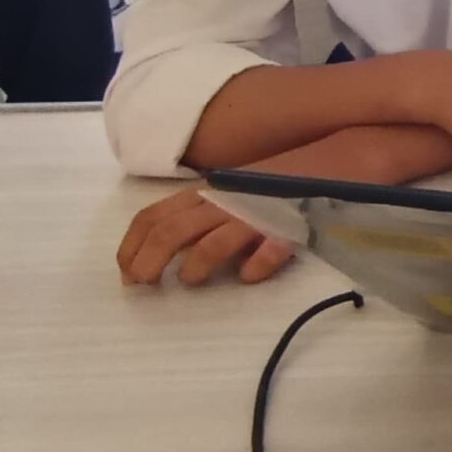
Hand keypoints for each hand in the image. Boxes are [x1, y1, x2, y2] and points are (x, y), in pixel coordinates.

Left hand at [117, 189, 295, 286]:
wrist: (323, 165)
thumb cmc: (267, 189)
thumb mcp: (223, 197)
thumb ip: (194, 219)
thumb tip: (155, 255)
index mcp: (201, 195)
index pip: (152, 218)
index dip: (132, 247)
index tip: (127, 275)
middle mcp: (221, 203)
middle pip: (172, 232)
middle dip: (150, 262)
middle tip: (146, 286)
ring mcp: (253, 215)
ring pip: (214, 242)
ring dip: (194, 266)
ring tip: (191, 281)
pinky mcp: (287, 228)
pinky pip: (268, 250)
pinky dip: (256, 266)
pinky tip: (249, 275)